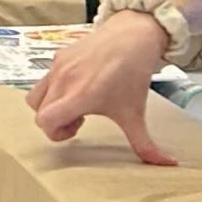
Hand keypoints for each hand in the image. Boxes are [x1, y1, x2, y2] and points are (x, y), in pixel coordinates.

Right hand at [30, 10, 175, 152]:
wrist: (133, 35)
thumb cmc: (132, 73)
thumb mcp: (136, 114)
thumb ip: (145, 144)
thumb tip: (166, 165)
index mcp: (79, 96)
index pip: (45, 121)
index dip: (56, 133)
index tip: (77, 128)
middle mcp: (64, 80)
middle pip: (38, 112)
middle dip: (55, 122)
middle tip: (78, 118)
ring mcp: (58, 66)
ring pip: (36, 95)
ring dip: (50, 105)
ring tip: (74, 103)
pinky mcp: (59, 56)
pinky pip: (46, 78)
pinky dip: (55, 88)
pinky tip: (79, 85)